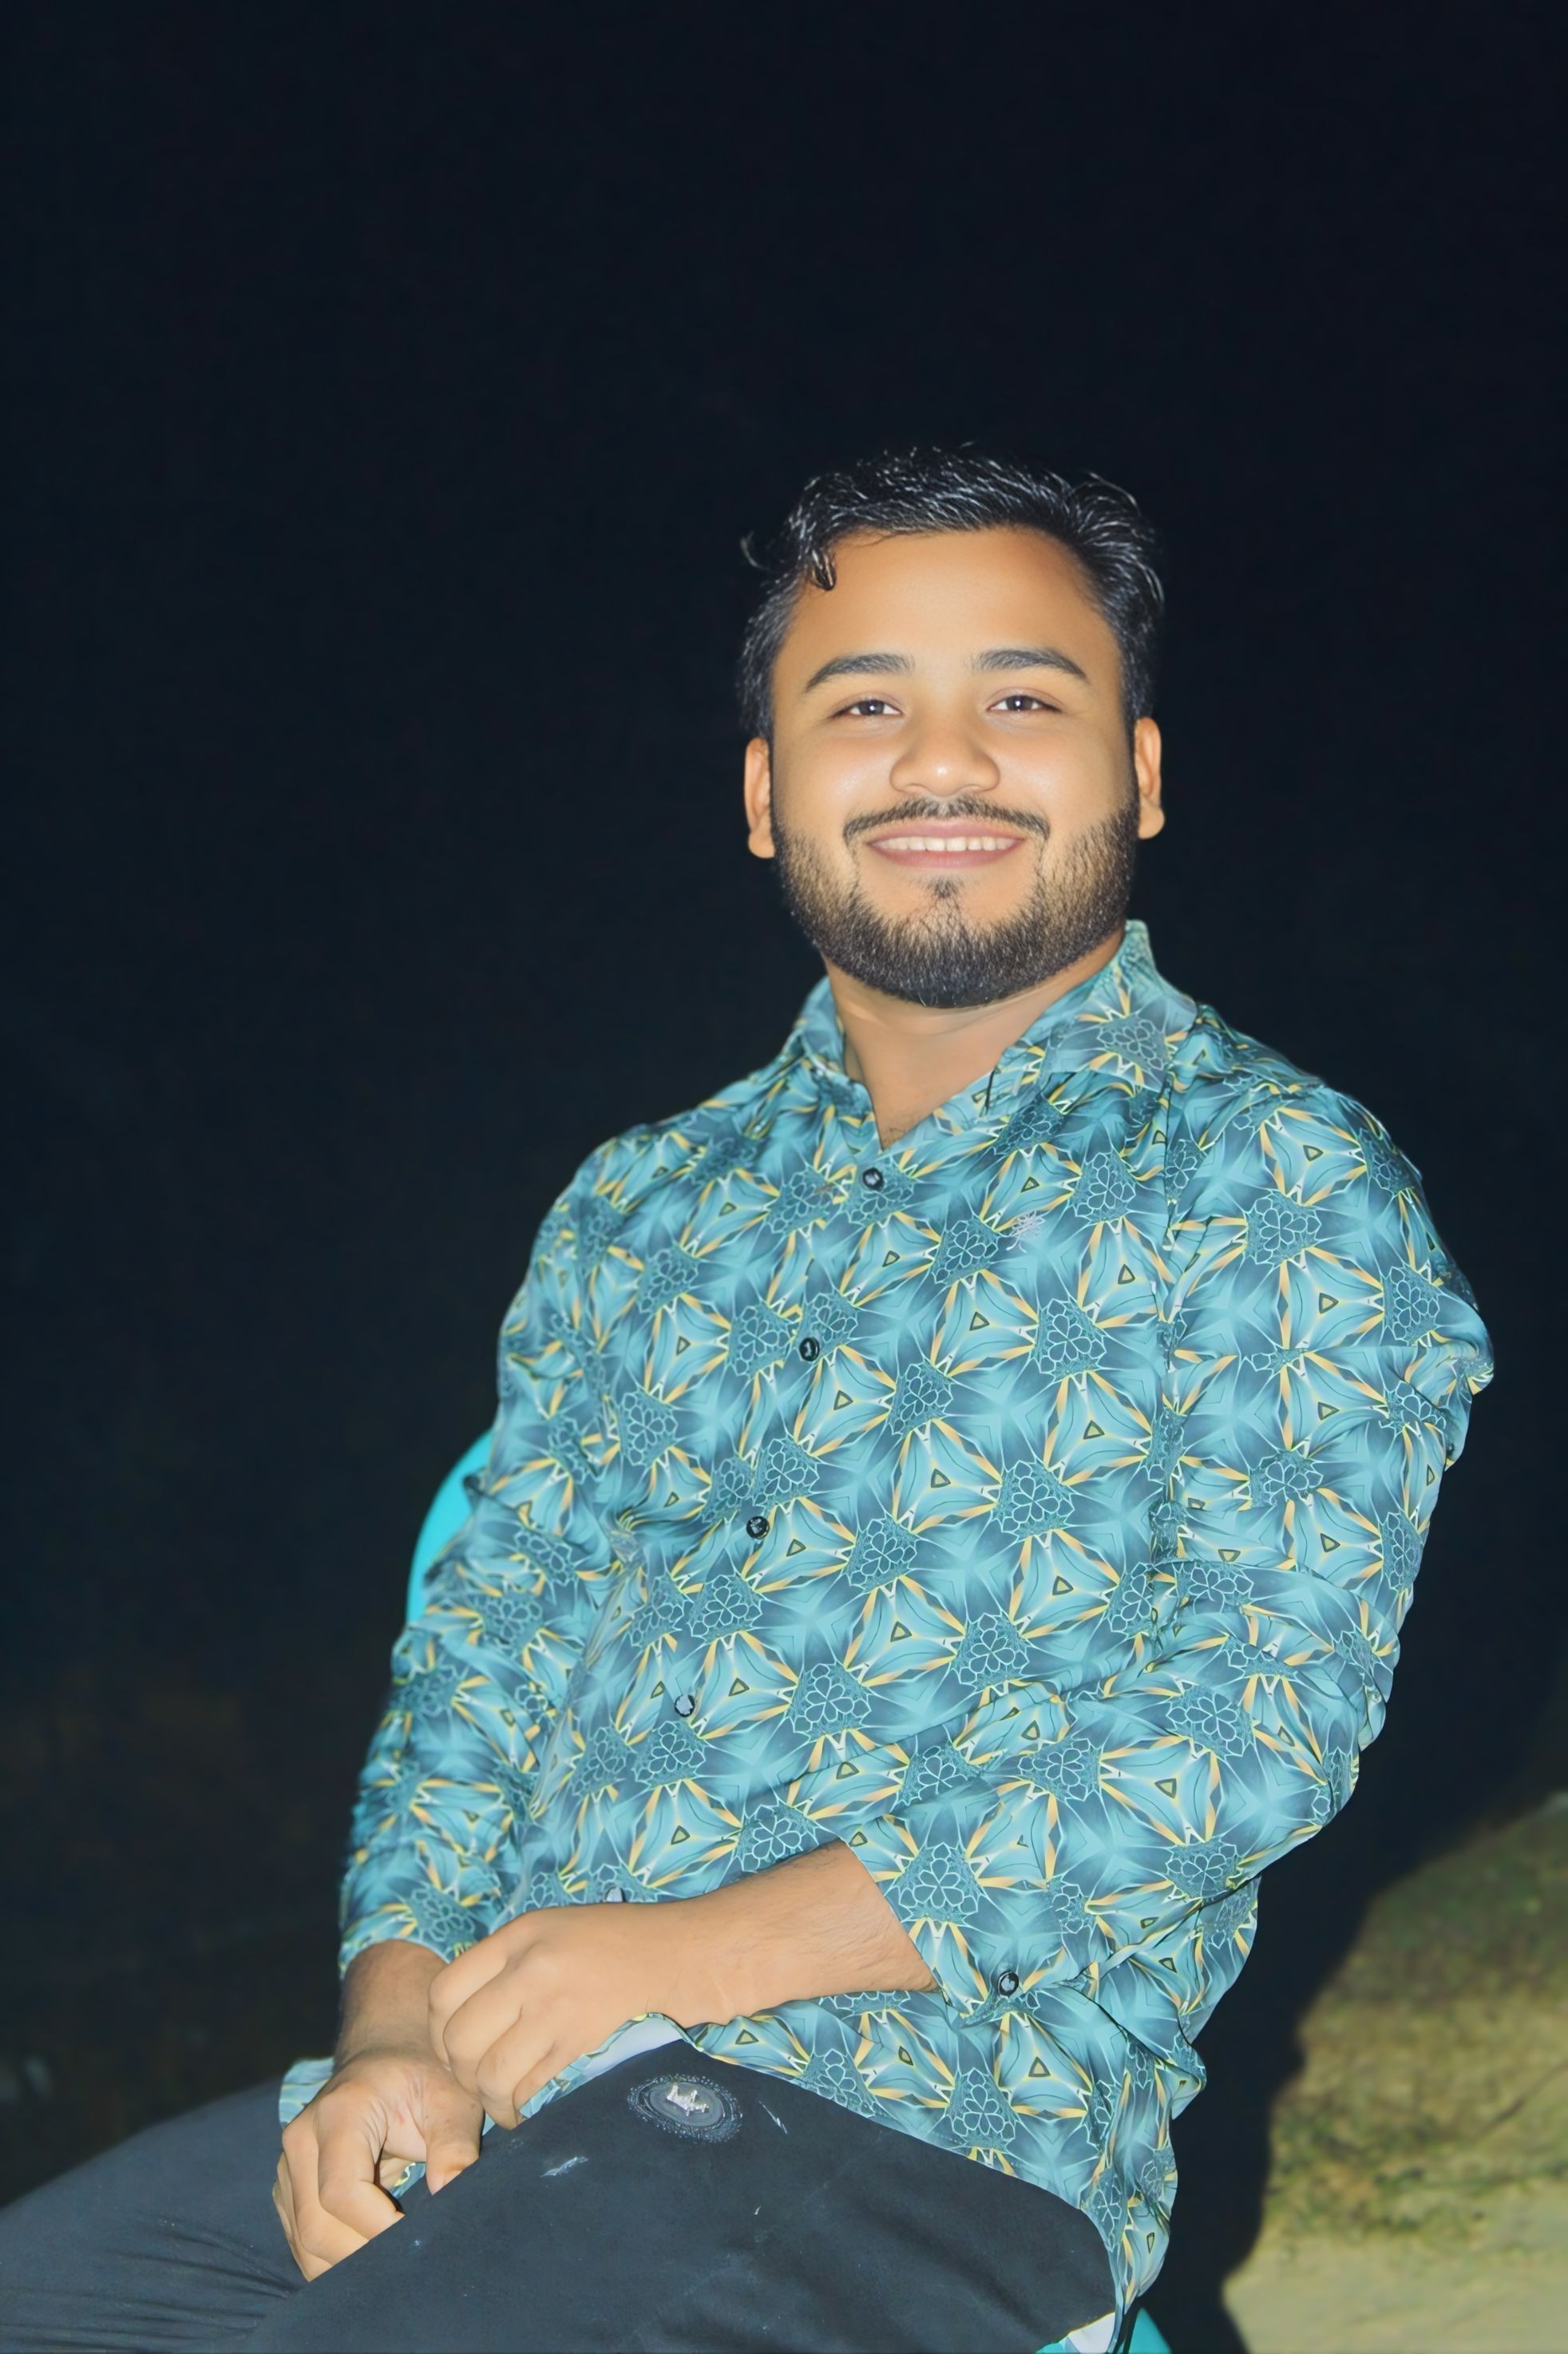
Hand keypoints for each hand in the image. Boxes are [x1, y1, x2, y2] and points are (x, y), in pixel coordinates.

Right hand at [273, 2043, 483, 2280]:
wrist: (384, 2057)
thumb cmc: (421, 2077)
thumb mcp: (450, 2099)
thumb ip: (454, 2144)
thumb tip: (449, 2191)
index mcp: (340, 2113)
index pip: (341, 2191)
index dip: (376, 2227)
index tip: (416, 2237)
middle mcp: (301, 2140)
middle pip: (315, 2227)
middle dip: (362, 2256)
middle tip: (408, 2260)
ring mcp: (288, 2166)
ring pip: (304, 2243)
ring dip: (347, 2265)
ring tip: (392, 2260)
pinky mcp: (288, 2189)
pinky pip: (301, 2242)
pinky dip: (333, 2259)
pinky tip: (370, 2255)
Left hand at [427, 1901, 719, 2128]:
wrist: (683, 1954)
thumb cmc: (619, 1944)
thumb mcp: (554, 1931)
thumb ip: (508, 1966)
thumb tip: (461, 2021)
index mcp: (518, 1936)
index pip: (443, 1992)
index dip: (438, 2033)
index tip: (455, 2051)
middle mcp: (530, 1968)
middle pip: (459, 2040)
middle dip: (462, 2074)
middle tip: (482, 2083)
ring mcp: (556, 2007)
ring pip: (490, 2074)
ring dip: (494, 2101)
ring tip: (510, 2103)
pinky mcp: (582, 2043)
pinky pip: (531, 2090)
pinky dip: (526, 2109)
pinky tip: (536, 2108)